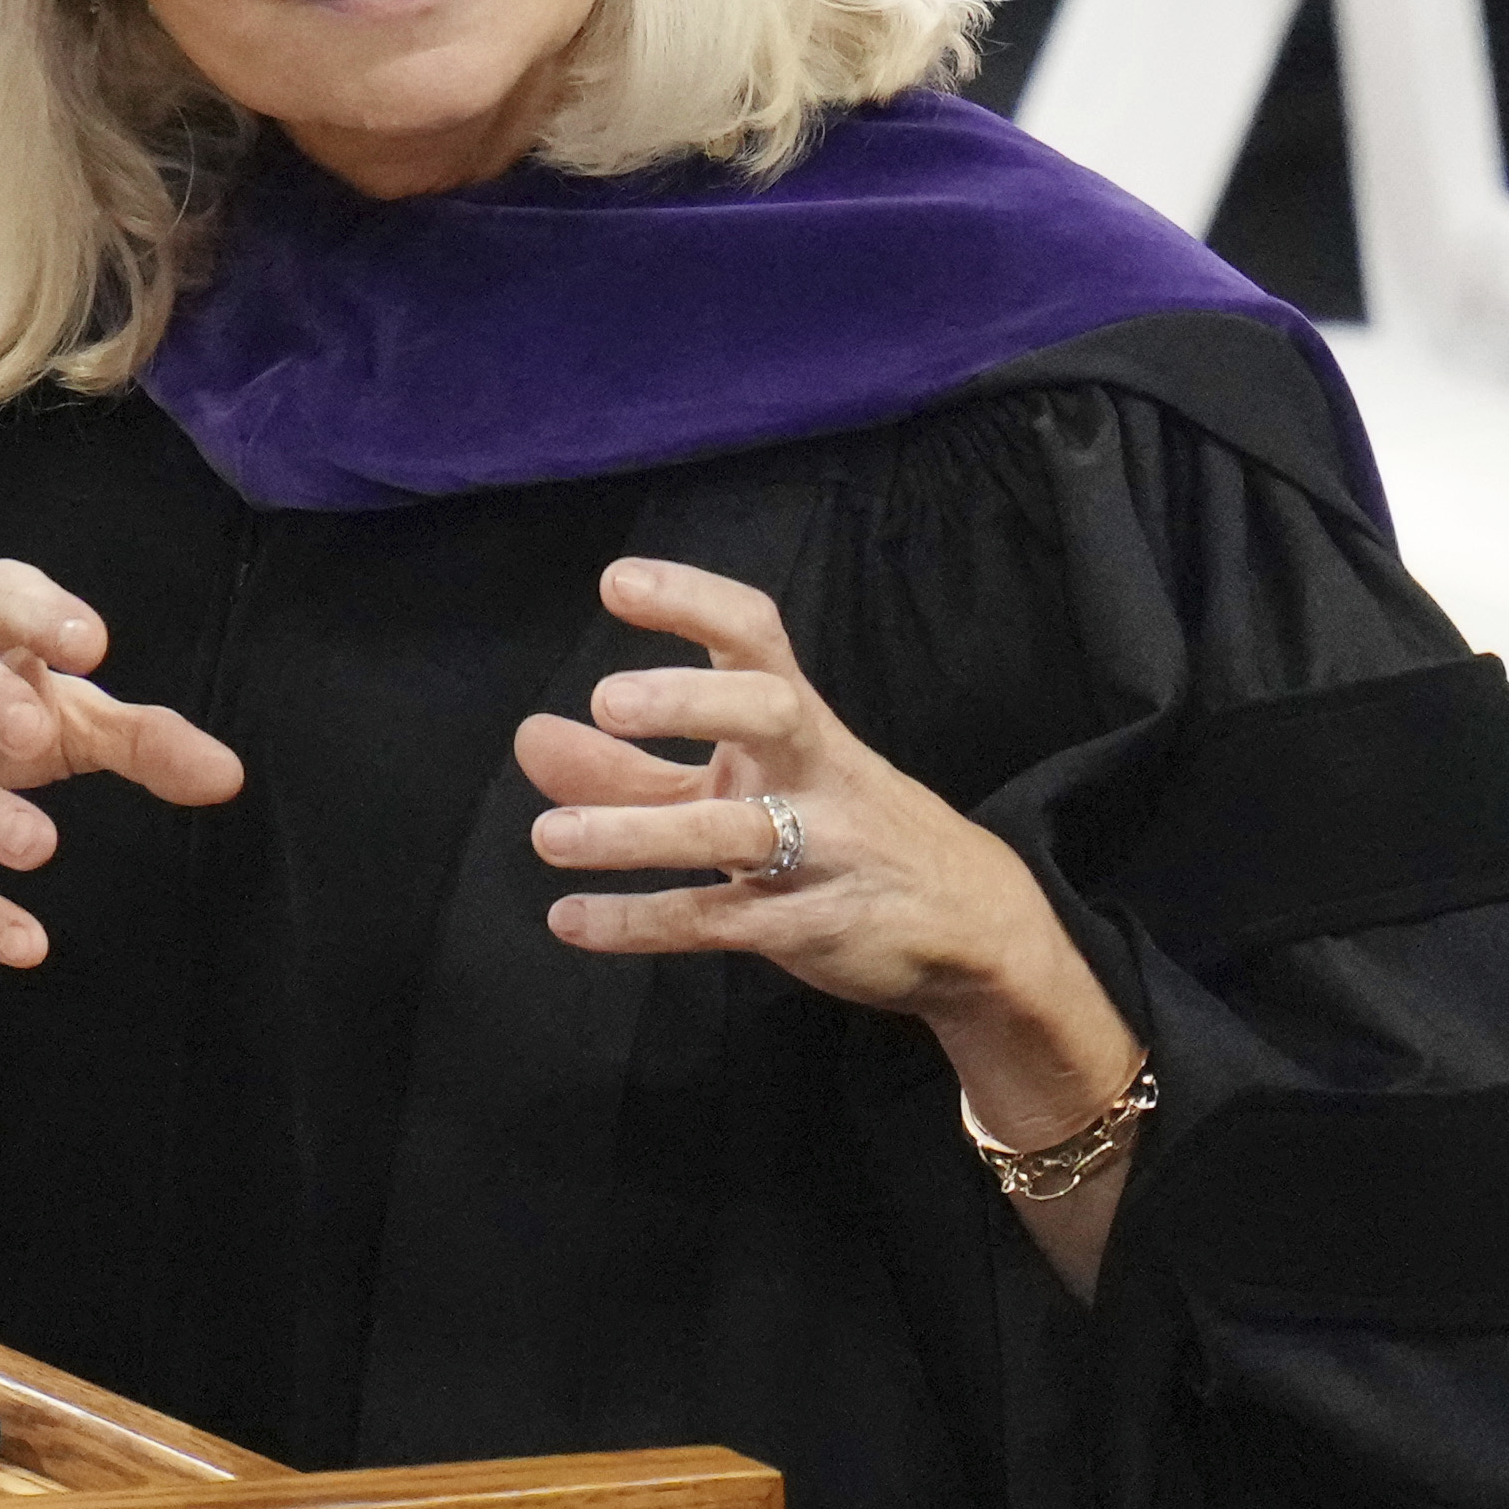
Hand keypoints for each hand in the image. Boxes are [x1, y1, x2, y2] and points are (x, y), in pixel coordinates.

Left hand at [518, 559, 1145, 1283]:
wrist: (975, 927)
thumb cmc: (841, 831)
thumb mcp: (743, 787)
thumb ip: (634, 769)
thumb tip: (532, 737)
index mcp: (799, 722)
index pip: (756, 637)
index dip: (692, 602)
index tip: (618, 582)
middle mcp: (815, 772)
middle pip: (769, 710)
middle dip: (692, 699)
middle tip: (607, 700)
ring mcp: (821, 849)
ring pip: (734, 831)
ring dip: (638, 831)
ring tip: (548, 836)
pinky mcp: (812, 926)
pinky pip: (721, 921)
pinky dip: (642, 922)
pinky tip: (571, 920)